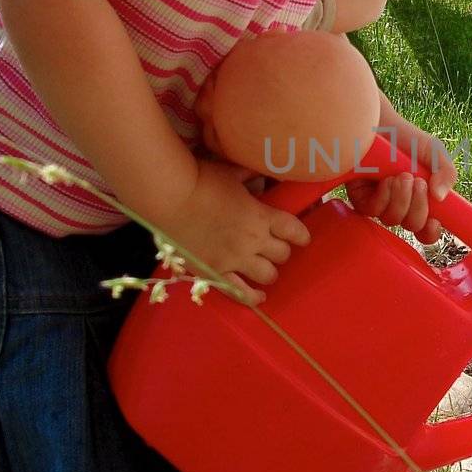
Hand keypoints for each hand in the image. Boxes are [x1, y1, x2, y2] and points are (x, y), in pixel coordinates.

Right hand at [158, 159, 309, 305]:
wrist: (169, 196)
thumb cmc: (200, 179)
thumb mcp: (232, 173)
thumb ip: (250, 177)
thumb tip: (261, 173)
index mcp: (260, 215)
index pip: (293, 230)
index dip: (301, 235)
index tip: (302, 237)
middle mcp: (252, 240)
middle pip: (282, 254)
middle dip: (281, 251)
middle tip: (275, 248)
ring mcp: (233, 259)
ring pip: (267, 275)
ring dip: (269, 271)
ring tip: (265, 269)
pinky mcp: (213, 271)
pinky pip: (239, 292)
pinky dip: (252, 297)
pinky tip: (259, 298)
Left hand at [345, 121, 456, 244]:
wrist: (379, 123)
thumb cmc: (405, 137)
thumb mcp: (433, 151)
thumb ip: (446, 172)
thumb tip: (440, 197)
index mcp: (421, 199)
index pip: (427, 229)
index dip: (431, 231)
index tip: (435, 221)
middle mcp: (401, 204)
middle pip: (413, 226)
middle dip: (419, 208)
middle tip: (418, 183)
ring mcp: (381, 203)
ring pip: (394, 220)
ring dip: (401, 199)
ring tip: (401, 176)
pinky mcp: (361, 199)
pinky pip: (373, 211)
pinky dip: (384, 197)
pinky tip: (386, 180)